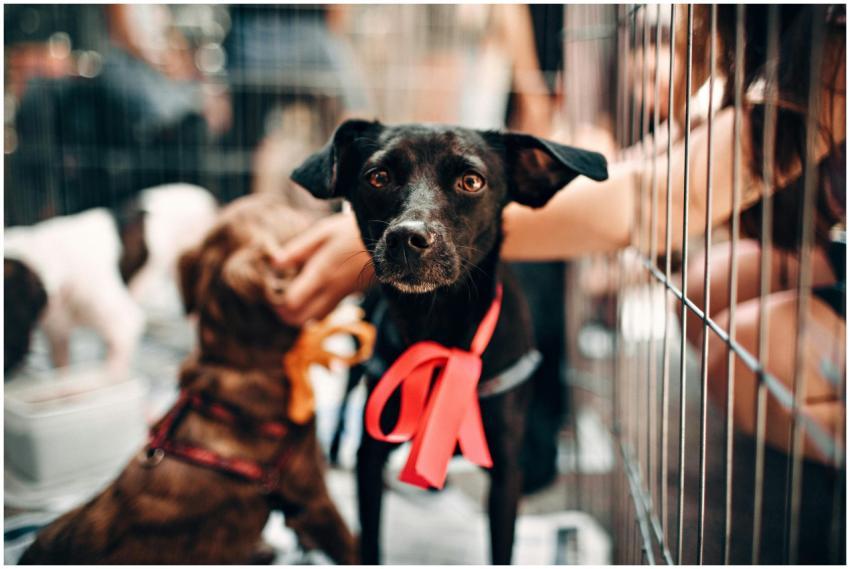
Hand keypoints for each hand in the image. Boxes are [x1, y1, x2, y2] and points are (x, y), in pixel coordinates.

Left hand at [272, 211, 373, 325]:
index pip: (292, 302)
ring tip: (292, 299)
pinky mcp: (350, 296)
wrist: (387, 240)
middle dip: (286, 314)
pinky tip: (310, 295)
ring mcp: (343, 295)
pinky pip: (328, 311)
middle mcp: (331, 290)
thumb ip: (298, 250)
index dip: (278, 302)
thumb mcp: (323, 232)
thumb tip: (274, 263)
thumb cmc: (351, 231)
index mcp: (321, 273)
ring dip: (300, 315)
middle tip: (278, 300)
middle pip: (301, 318)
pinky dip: (314, 311)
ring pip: (316, 319)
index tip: (272, 290)